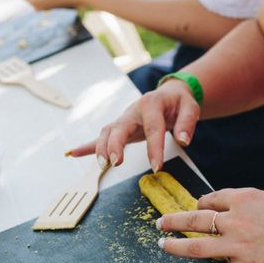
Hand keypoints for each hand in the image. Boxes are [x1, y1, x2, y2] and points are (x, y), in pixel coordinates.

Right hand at [70, 80, 199, 170]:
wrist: (170, 95)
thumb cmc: (179, 102)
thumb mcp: (190, 107)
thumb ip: (187, 123)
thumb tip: (182, 140)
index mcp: (151, 104)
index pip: (152, 128)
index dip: (154, 148)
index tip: (157, 167)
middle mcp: (133, 111)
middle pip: (119, 127)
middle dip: (115, 145)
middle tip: (116, 163)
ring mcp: (124, 119)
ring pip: (107, 132)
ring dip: (101, 148)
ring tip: (102, 165)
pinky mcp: (120, 128)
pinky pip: (101, 137)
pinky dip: (87, 146)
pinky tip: (73, 153)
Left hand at [156, 188, 263, 262]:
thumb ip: (251, 201)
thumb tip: (235, 203)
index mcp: (245, 199)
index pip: (211, 199)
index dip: (201, 204)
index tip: (198, 208)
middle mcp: (236, 220)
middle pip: (196, 219)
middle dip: (174, 220)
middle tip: (161, 222)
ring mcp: (239, 247)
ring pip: (196, 246)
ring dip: (174, 245)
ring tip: (161, 244)